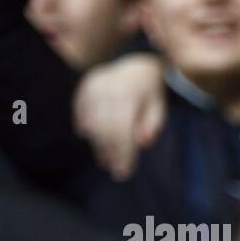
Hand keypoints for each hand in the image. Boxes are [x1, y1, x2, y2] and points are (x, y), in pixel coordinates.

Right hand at [73, 53, 166, 181]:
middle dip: (111, 153)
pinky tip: (86, 136)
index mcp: (130, 94)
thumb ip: (153, 125)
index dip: (123, 153)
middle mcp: (110, 88)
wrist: (139, 68)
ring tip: (104, 161)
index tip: (124, 172)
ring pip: (91, 119)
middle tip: (116, 172)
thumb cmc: (152, 96)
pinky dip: (81, 121)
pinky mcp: (87, 84)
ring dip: (97, 143)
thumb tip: (142, 143)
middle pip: (105, 127)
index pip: (123, 129)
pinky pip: (80, 105)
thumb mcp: (159, 109)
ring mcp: (96, 84)